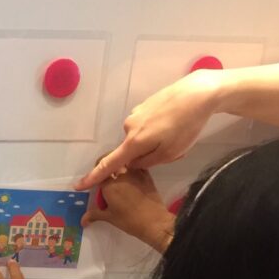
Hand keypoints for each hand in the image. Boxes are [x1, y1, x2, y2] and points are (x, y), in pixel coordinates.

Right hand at [76, 68, 222, 188]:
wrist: (198, 93)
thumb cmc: (186, 126)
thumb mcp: (170, 153)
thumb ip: (148, 162)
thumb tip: (133, 163)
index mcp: (134, 143)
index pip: (109, 164)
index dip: (94, 176)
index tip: (79, 185)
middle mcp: (129, 127)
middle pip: (131, 149)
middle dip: (147, 153)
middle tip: (173, 149)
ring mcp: (136, 114)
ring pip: (140, 136)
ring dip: (154, 140)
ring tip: (177, 132)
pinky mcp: (145, 104)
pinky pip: (146, 124)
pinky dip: (158, 128)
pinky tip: (174, 121)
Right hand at [81, 169, 175, 252]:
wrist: (154, 222)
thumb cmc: (129, 220)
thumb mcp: (109, 217)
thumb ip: (94, 214)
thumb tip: (82, 220)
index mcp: (109, 184)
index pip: (98, 171)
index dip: (94, 173)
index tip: (94, 179)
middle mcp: (121, 175)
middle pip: (110, 160)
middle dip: (105, 164)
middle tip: (104, 174)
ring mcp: (135, 173)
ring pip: (124, 160)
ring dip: (119, 163)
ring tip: (117, 173)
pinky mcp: (146, 175)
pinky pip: (136, 166)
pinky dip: (131, 167)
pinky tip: (130, 176)